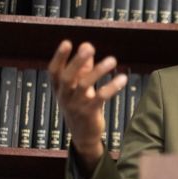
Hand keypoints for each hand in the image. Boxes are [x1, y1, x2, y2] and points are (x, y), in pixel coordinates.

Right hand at [48, 40, 126, 173]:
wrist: (83, 136)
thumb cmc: (81, 106)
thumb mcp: (78, 87)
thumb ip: (83, 67)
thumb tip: (86, 45)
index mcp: (59, 88)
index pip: (54, 71)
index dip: (59, 57)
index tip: (67, 42)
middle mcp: (64, 96)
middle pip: (67, 77)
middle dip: (77, 61)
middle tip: (89, 47)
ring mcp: (76, 105)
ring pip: (84, 86)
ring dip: (99, 71)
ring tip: (113, 60)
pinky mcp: (89, 113)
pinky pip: (100, 98)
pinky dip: (112, 87)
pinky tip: (123, 78)